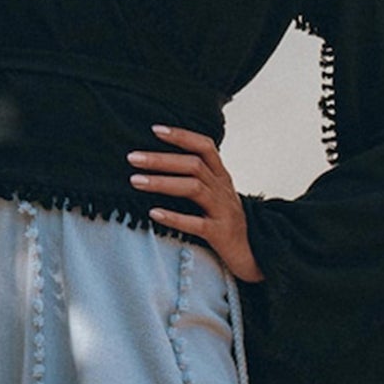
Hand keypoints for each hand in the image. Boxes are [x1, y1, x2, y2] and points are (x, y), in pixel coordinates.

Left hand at [128, 124, 263, 283]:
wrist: (251, 254)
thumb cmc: (224, 220)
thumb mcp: (216, 193)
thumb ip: (196, 176)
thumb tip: (157, 160)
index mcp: (221, 176)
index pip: (205, 146)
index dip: (182, 136)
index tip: (155, 129)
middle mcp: (223, 189)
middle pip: (194, 165)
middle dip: (161, 159)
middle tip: (132, 157)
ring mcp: (223, 210)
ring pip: (194, 189)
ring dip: (163, 183)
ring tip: (135, 181)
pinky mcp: (220, 233)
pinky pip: (197, 224)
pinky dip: (175, 217)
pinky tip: (154, 213)